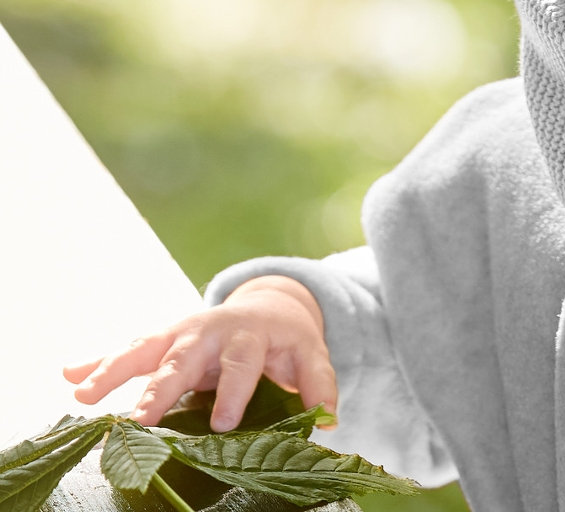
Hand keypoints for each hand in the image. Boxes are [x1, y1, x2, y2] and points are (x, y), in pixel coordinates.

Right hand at [63, 276, 337, 432]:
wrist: (268, 305)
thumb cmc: (286, 340)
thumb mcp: (309, 355)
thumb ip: (318, 384)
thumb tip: (330, 420)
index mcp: (250, 334)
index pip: (243, 362)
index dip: (235, 389)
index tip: (223, 422)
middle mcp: (211, 330)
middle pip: (184, 357)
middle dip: (161, 386)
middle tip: (140, 418)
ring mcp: (181, 333)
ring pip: (145, 349)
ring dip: (114, 370)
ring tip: (84, 394)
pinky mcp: (161, 341)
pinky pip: (127, 352)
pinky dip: (97, 362)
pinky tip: (69, 376)